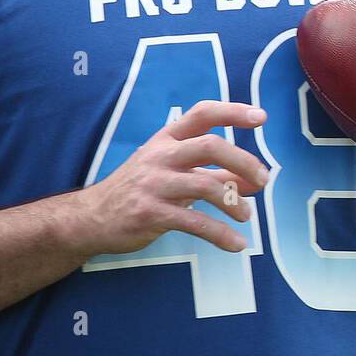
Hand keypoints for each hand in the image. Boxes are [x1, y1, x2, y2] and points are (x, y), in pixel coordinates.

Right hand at [84, 100, 269, 255]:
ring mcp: (154, 184)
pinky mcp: (151, 213)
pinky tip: (235, 244)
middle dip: (243, 161)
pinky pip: (194, 222)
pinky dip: (220, 234)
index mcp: (166, 139)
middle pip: (210, 146)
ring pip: (205, 185)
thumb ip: (213, 171)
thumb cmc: (139, 190)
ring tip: (246, 216)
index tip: (260, 117)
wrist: (92, 217)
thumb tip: (255, 179)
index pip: (202, 114)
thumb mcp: (172, 172)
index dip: (232, 111)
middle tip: (263, 179)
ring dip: (234, 202)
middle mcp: (160, 155)